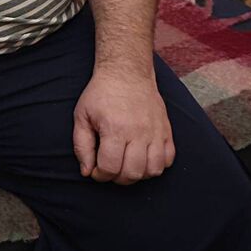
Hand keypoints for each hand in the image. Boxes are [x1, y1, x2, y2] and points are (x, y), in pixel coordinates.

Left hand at [72, 67, 174, 184]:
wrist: (126, 72)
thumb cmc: (100, 95)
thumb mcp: (82, 116)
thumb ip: (82, 146)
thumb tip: (87, 172)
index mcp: (115, 129)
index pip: (110, 167)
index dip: (100, 175)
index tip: (95, 170)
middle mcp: (138, 132)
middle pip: (132, 173)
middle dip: (117, 178)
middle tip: (110, 169)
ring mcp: (156, 132)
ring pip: (153, 170)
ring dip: (138, 174)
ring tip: (126, 165)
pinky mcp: (167, 130)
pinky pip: (168, 159)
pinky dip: (156, 165)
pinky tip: (143, 158)